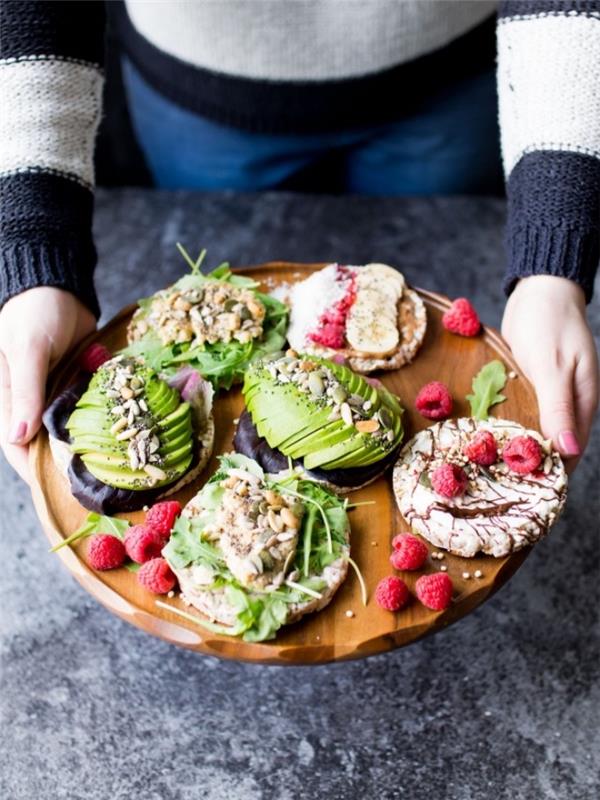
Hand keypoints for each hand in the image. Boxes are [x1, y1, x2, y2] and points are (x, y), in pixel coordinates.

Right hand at [0, 287, 95, 482]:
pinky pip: (90, 407)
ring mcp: (58, 392)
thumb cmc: (34, 313)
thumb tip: (18, 438)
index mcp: (11, 398)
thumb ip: (26, 392)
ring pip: (71, 429)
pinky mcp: (79, 381)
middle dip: (67, 464)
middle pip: (47, 444)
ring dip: (88, 445)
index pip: (17, 446)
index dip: (35, 471)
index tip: (60, 492)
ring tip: (114, 468)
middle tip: (96, 486)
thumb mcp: (28, 350)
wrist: (59, 284)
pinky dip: (102, 419)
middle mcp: (34, 401)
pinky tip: (123, 433)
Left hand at [502, 275, 598, 470]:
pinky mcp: (532, 386)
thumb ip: (558, 407)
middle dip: (531, 466)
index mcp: (584, 402)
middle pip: (553, 445)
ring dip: (518, 447)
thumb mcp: (552, 367)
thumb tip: (567, 449)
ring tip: (489, 470)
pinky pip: (523, 413)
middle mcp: (569, 403)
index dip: (551, 473)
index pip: (570, 450)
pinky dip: (509, 426)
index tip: (525, 494)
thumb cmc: (549, 323)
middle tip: (500, 487)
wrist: (538, 291)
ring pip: (536, 431)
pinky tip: (488, 438)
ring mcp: (550, 395)